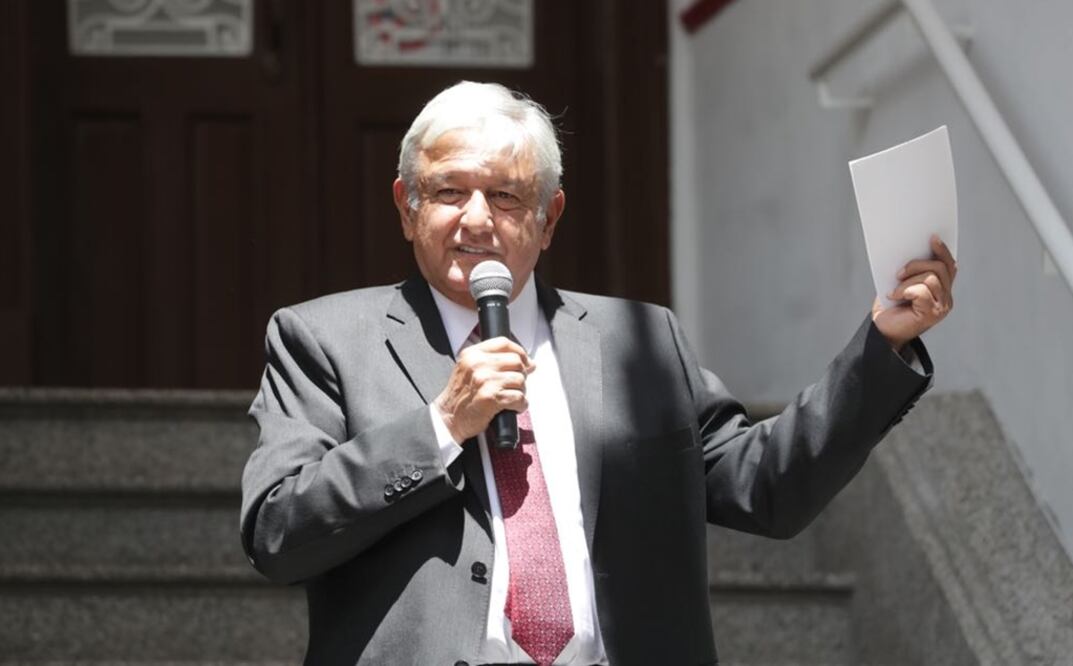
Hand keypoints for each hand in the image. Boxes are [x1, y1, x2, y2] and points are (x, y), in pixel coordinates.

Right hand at [434, 337, 534, 441]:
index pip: (504, 343)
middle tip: (514, 385)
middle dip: (521, 374)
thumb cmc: (461, 397)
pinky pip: (519, 397)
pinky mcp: (491, 398)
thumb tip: (529, 363)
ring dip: (520, 391)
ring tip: (510, 397)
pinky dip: (520, 405)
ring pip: (520, 380)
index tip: (525, 362)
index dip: (520, 352)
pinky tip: (512, 407)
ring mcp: (485, 381)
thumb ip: (495, 361)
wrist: (449, 418)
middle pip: (516, 361)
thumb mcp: (470, 369)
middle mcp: (478, 364)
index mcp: (472, 355)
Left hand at [872, 234, 957, 350]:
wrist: (882, 332)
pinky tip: (894, 296)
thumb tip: (907, 248)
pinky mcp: (932, 314)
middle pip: (941, 268)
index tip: (932, 237)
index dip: (942, 251)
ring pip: (931, 278)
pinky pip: (922, 291)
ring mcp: (942, 307)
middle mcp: (946, 298)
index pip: (949, 266)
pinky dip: (905, 290)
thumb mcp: (900, 283)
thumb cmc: (890, 308)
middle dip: (917, 264)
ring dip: (909, 280)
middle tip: (899, 272)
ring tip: (895, 289)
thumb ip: (911, 270)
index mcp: (942, 289)